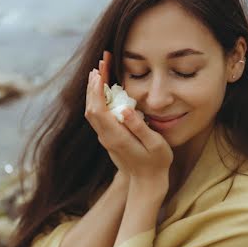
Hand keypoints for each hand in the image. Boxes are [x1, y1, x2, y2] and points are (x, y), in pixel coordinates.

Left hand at [85, 51, 173, 186]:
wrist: (146, 183)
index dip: (96, 88)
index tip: (100, 70)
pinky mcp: (108, 138)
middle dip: (94, 84)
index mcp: (115, 136)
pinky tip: (105, 89)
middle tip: (102, 62)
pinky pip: (98, 115)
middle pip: (91, 107)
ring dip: (94, 90)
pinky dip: (99, 99)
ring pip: (92, 111)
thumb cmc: (156, 163)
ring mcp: (105, 138)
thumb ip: (140, 127)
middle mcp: (105, 137)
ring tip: (101, 71)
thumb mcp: (154, 144)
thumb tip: (125, 109)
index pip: (98, 109)